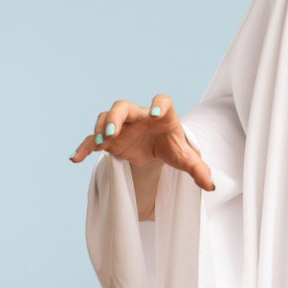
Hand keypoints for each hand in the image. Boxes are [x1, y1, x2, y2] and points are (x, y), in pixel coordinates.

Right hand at [68, 94, 214, 191]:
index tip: (154, 114)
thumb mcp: (186, 159)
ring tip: (101, 144)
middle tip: (112, 130)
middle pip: (123, 106)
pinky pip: (93, 139)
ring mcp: (122, 126)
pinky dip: (84, 147)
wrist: (157, 148)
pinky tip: (75, 159)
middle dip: (116, 116)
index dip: (157, 105)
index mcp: (162, 116)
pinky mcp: (110, 139)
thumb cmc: (173, 147)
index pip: (162, 101)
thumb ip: (198, 170)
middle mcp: (139, 116)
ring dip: (100, 128)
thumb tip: (211, 186)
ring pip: (105, 117)